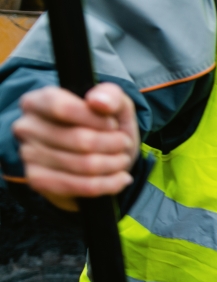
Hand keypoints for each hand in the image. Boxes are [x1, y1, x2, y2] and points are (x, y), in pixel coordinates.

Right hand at [13, 83, 139, 210]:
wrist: (101, 157)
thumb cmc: (104, 126)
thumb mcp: (114, 104)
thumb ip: (111, 95)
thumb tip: (98, 101)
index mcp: (37, 101)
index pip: (62, 108)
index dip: (95, 119)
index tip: (113, 124)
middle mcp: (26, 127)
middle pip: (79, 139)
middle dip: (113, 144)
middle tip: (124, 143)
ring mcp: (29, 156)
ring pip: (84, 165)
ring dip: (114, 164)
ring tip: (122, 159)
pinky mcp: (39, 181)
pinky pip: (81, 186)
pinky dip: (109, 184)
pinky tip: (120, 178)